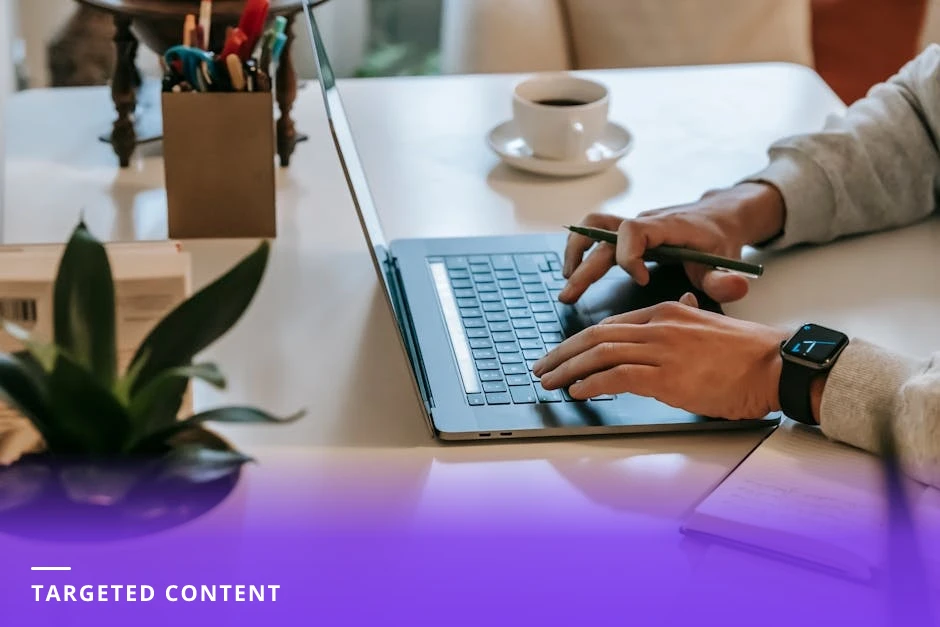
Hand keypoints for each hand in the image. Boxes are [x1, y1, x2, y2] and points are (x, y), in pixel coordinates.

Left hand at [533, 296, 790, 419]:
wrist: (776, 364)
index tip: (562, 355)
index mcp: (666, 312)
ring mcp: (662, 349)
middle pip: (596, 336)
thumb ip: (683, 323)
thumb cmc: (747, 353)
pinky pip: (618, 375)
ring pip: (600, 353)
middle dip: (563, 353)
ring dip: (569, 369)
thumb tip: (670, 325)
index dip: (579, 341)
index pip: (610, 325)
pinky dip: (592, 383)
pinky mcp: (668, 376)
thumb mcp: (707, 327)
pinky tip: (578, 391)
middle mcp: (659, 326)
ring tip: (550, 382)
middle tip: (542, 368)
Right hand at [560, 182, 784, 304]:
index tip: (641, 280)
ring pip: (593, 227)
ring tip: (566, 281)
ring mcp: (633, 226)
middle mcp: (644, 222)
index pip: (634, 231)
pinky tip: (575, 274)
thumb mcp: (727, 260)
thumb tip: (736, 288)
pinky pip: (596, 234)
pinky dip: (582, 250)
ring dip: (575, 251)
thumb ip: (726, 278)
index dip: (630, 256)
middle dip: (585, 266)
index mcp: (667, 226)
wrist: (719, 216)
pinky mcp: (627, 234)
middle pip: (603, 234)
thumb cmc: (719, 240)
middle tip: (569, 295)